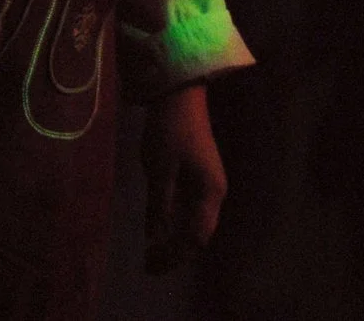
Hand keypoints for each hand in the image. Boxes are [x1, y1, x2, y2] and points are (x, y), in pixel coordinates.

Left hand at [142, 82, 225, 272]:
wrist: (180, 96)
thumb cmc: (169, 131)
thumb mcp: (159, 170)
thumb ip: (159, 206)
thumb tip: (155, 239)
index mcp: (209, 193)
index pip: (195, 237)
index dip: (174, 256)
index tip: (151, 267)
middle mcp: (214, 193)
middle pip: (198, 234)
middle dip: (175, 253)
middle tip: (149, 265)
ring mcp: (208, 185)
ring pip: (194, 223)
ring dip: (175, 239)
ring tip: (152, 253)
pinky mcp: (199, 176)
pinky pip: (190, 209)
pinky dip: (175, 223)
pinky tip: (159, 229)